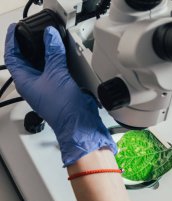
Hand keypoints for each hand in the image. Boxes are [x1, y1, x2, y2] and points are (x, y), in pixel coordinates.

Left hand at [4, 24, 115, 165]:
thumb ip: (53, 53)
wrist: (79, 123)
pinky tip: (64, 54)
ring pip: (42, 64)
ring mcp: (47, 86)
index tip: (16, 28)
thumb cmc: (62, 107)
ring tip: (49, 38)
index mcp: (24, 81)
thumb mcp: (56, 74)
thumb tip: (50, 36)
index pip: (12, 57)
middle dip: (29, 44)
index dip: (12, 41)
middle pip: (26, 59)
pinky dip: (58, 60)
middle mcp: (34, 83)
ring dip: (45, 52)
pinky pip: (56, 70)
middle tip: (33, 31)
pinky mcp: (60, 88)